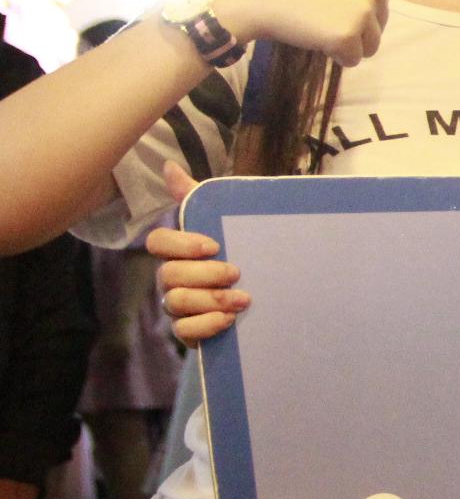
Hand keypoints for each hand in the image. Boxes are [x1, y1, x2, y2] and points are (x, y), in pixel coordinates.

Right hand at [147, 163, 246, 343]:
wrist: (263, 295)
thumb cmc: (238, 253)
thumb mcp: (224, 222)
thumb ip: (197, 198)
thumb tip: (169, 166)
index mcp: (178, 251)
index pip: (158, 242)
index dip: (181, 244)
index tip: (214, 245)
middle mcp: (172, 278)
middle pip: (170, 275)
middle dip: (205, 274)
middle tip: (237, 273)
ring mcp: (177, 306)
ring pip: (176, 302)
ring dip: (211, 300)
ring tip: (243, 299)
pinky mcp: (189, 330)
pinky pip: (184, 331)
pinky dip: (207, 325)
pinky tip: (230, 320)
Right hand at [207, 0, 390, 67]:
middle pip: (376, 21)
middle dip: (347, 21)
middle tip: (313, 4)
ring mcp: (363, 9)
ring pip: (369, 42)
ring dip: (344, 40)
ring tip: (313, 20)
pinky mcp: (348, 35)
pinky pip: (355, 58)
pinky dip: (336, 56)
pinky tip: (312, 36)